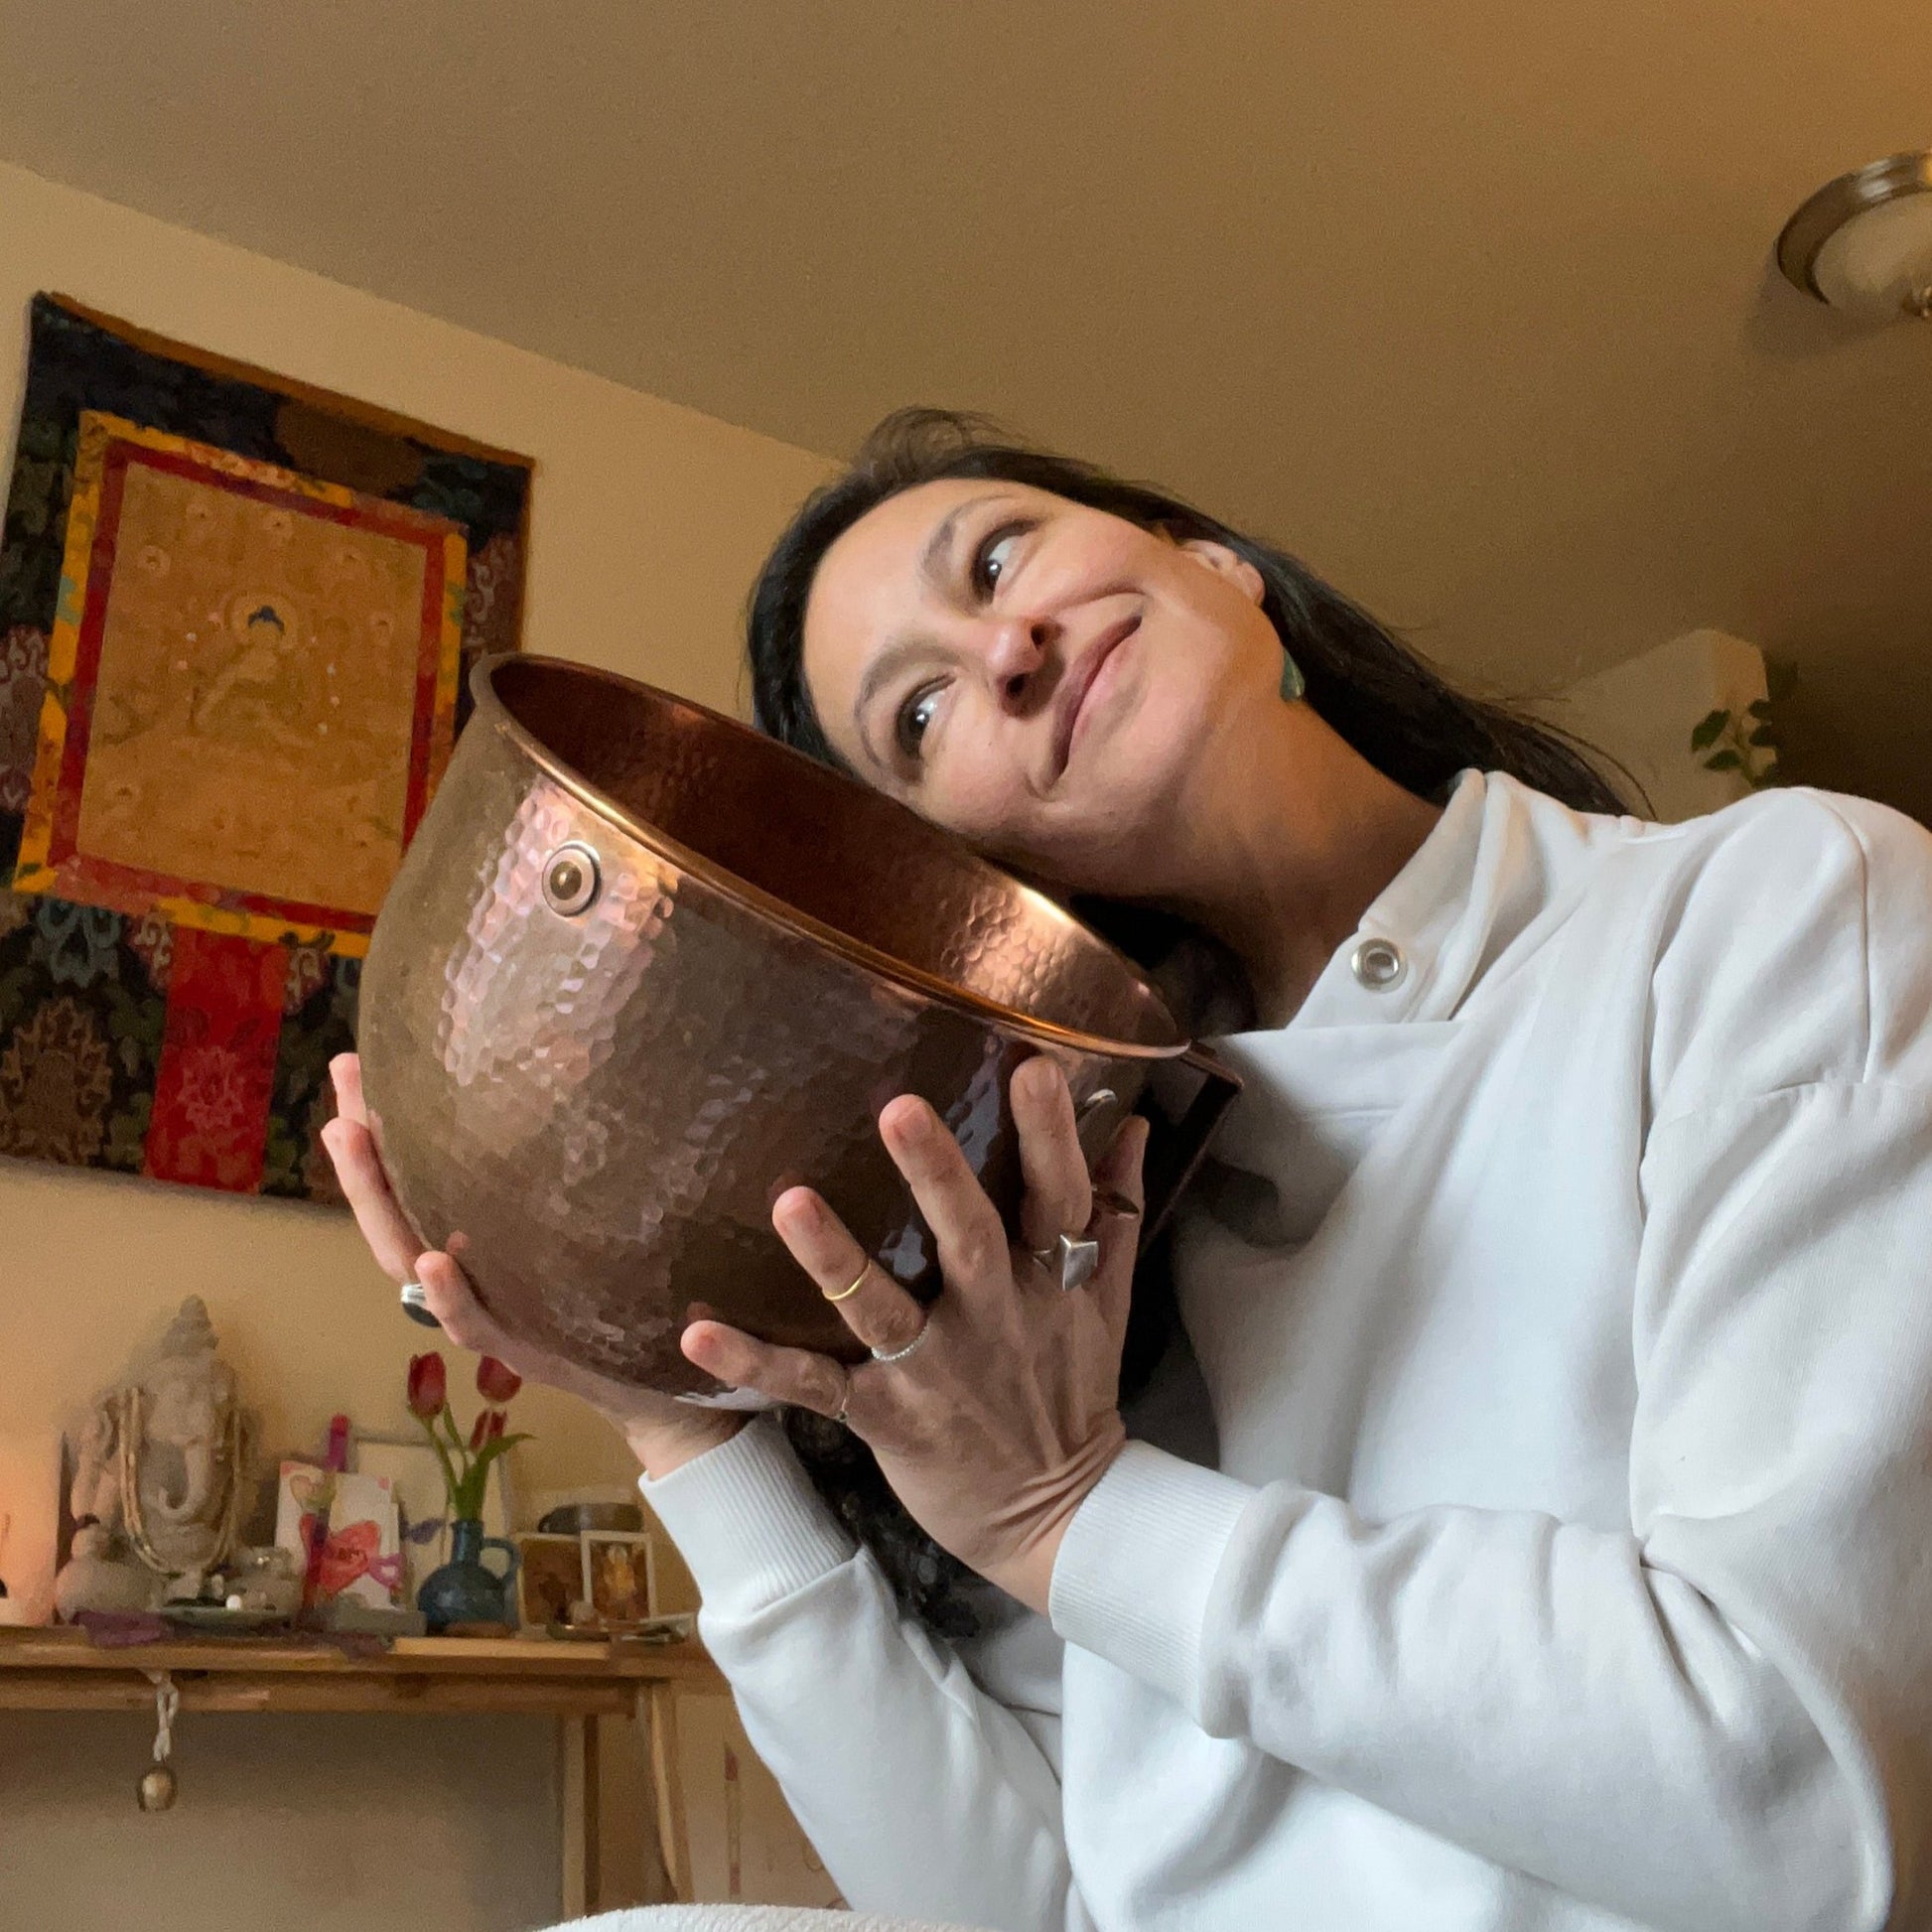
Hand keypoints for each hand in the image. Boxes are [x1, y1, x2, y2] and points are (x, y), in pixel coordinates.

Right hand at [321, 1054, 743, 1478]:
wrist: (666, 1380)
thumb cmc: (624, 1289)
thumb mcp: (590, 1214)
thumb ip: (568, 1161)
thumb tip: (577, 1060)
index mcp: (477, 1238)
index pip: (412, 1176)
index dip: (378, 1126)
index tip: (356, 1061)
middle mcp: (467, 1274)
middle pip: (394, 1208)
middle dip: (362, 1146)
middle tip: (343, 1080)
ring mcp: (489, 1314)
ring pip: (412, 1261)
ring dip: (379, 1201)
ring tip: (352, 1139)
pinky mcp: (527, 1351)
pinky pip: (479, 1325)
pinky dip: (453, 1296)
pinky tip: (433, 1259)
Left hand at [682, 1057, 1146, 1614]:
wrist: (1056, 1516)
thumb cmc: (1070, 1390)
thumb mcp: (1108, 1301)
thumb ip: (1114, 1210)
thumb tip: (1130, 1124)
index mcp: (1049, 1281)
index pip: (1059, 1197)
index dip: (1051, 1134)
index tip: (1034, 1066)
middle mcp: (994, 1317)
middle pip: (968, 1237)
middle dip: (936, 1175)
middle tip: (899, 1108)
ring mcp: (937, 1371)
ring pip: (884, 1309)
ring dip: (835, 1258)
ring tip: (790, 1202)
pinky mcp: (887, 1418)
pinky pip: (813, 1386)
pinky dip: (755, 1361)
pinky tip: (695, 1331)